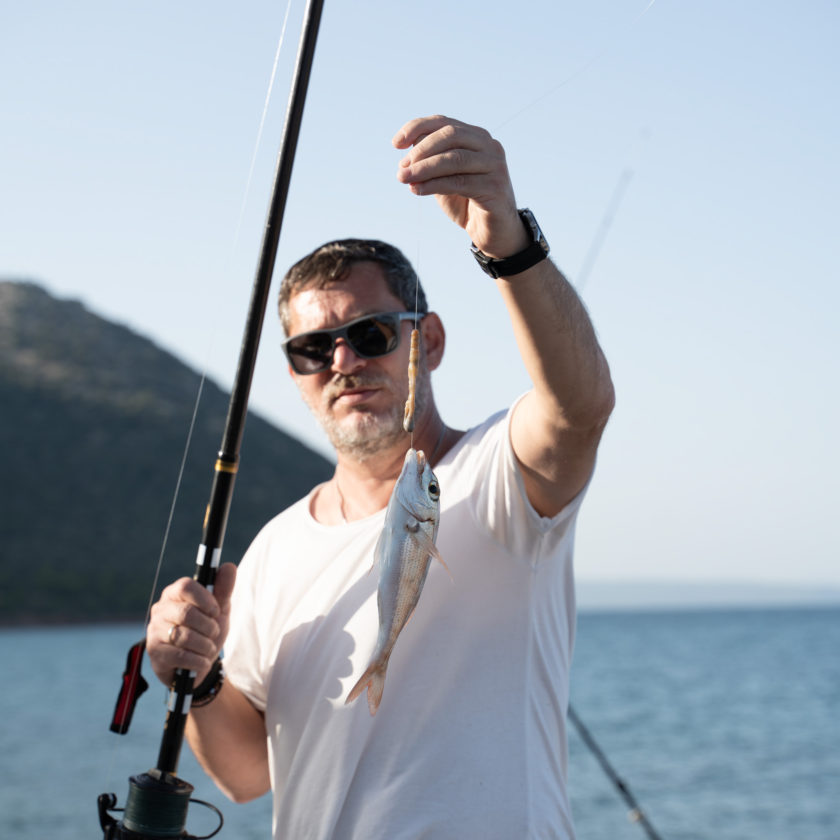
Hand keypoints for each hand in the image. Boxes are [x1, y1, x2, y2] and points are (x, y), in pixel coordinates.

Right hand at [146, 562, 236, 686]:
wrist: (197, 666)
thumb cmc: (206, 632)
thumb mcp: (219, 611)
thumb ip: (223, 589)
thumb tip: (228, 566)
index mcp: (174, 594)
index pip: (185, 586)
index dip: (204, 598)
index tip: (216, 610)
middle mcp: (160, 610)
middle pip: (186, 613)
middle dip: (208, 626)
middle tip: (214, 632)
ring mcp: (154, 631)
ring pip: (184, 636)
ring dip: (205, 645)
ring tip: (209, 648)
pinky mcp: (154, 653)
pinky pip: (181, 656)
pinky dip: (199, 660)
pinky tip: (202, 661)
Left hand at [393, 115, 527, 257]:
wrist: (493, 232)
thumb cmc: (466, 202)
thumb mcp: (444, 178)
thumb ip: (430, 164)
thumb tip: (406, 156)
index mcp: (476, 137)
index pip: (444, 122)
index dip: (417, 128)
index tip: (395, 143)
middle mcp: (489, 146)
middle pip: (451, 135)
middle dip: (422, 149)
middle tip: (402, 167)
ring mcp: (495, 166)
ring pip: (455, 158)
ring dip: (425, 168)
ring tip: (404, 178)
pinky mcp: (495, 188)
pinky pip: (460, 182)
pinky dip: (435, 185)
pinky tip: (417, 190)